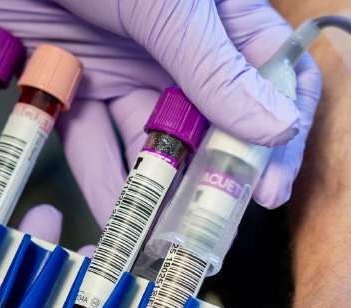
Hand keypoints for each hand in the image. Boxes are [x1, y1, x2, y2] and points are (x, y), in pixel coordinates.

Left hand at [0, 0, 321, 220]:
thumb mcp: (165, 5)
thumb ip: (215, 68)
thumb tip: (279, 127)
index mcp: (221, 17)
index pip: (277, 81)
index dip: (279, 139)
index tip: (266, 191)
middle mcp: (179, 47)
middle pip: (212, 127)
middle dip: (212, 182)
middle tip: (207, 235)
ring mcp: (124, 64)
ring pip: (150, 143)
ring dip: (155, 191)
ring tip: (158, 240)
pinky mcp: (71, 79)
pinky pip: (91, 139)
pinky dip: (98, 178)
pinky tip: (111, 216)